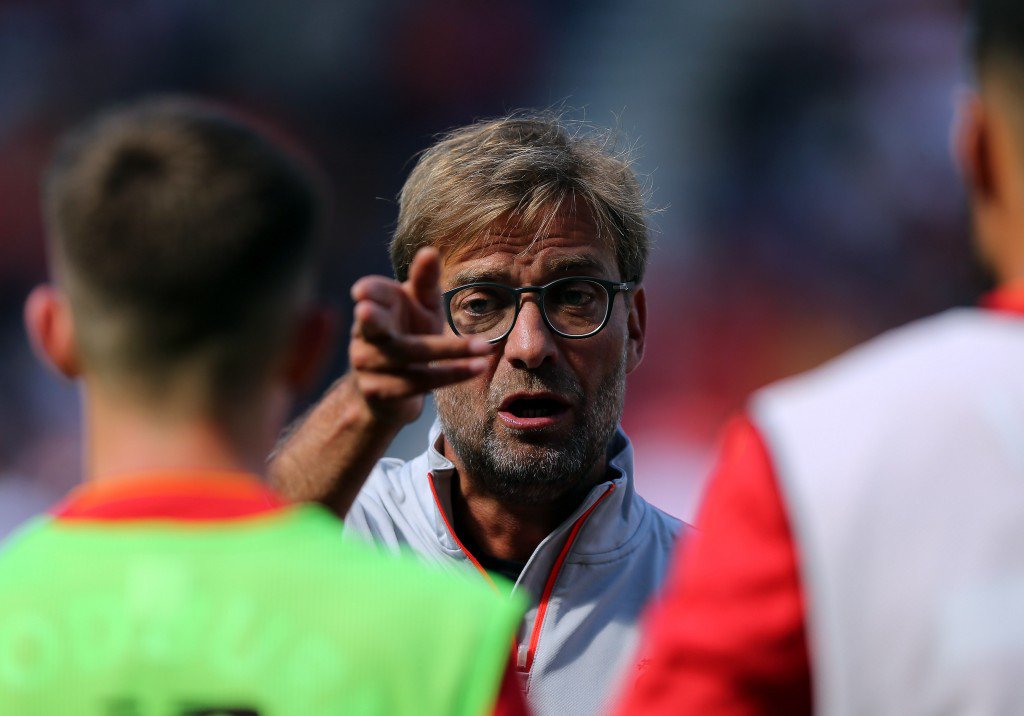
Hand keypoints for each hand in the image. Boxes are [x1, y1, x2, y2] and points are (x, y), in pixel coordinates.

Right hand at [348, 246, 491, 425]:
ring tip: (485, 347)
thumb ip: (425, 281)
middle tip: (364, 309)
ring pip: (407, 355)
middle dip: (370, 318)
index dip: (367, 291)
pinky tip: (476, 368)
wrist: (390, 389)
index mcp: (375, 305)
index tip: (362, 291)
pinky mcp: (379, 392)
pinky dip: (449, 375)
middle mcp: (364, 334)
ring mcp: (367, 364)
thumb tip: (430, 251)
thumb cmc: (410, 333)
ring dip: (449, 351)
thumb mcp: (421, 306)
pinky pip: (416, 383)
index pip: (370, 292)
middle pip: (373, 325)